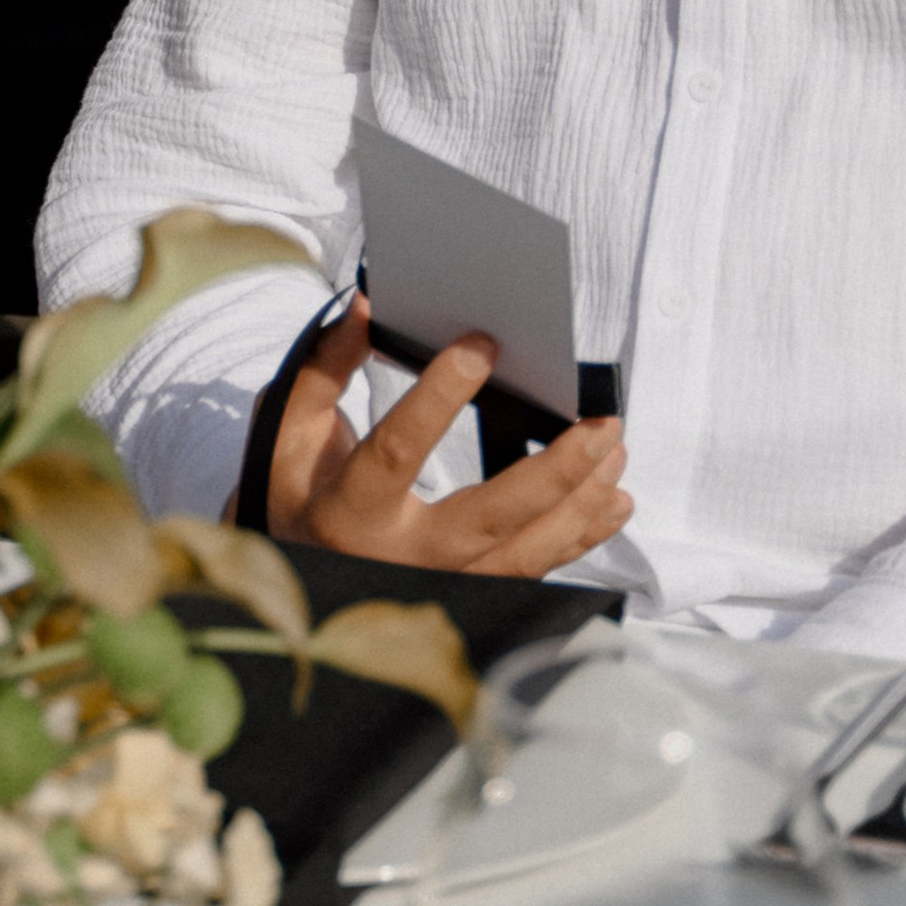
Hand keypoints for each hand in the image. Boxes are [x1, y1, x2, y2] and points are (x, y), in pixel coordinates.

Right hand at [266, 295, 631, 576]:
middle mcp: (399, 558)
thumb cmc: (301, 496)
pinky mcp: (471, 595)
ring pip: (523, 551)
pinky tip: (613, 500)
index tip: (481, 346)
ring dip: (579, 501)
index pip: (397, 452)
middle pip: (487, 517)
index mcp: (347, 513)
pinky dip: (580, 536)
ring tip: (613, 448)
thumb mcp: (292, 433)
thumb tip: (367, 310)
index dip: (438, 398)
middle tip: (600, 425)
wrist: (300, 585)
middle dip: (552, 470)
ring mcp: (441, 585)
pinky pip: (535, 570)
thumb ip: (326, 369)